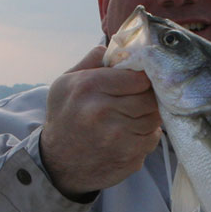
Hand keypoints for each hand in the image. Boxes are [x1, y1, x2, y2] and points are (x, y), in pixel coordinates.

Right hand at [40, 46, 162, 197]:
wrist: (57, 163)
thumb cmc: (64, 118)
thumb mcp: (65, 84)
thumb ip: (90, 63)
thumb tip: (113, 48)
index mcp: (89, 87)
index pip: (138, 77)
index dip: (142, 78)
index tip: (139, 82)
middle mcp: (103, 112)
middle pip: (149, 98)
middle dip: (147, 97)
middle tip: (138, 99)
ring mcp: (118, 138)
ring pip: (154, 118)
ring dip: (147, 117)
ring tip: (131, 117)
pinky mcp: (128, 157)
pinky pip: (152, 140)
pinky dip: (146, 136)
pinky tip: (130, 135)